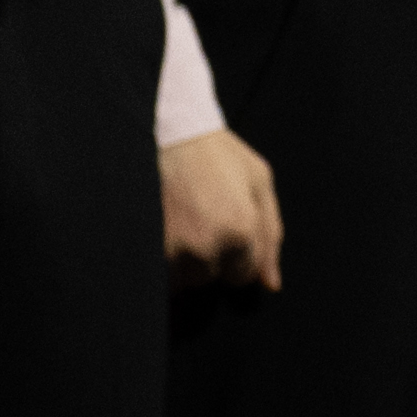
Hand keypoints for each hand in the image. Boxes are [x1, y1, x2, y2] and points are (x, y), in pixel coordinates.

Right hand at [161, 126, 289, 288]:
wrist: (168, 132)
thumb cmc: (217, 154)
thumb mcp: (259, 182)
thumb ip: (270, 236)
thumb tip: (271, 285)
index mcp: (241, 230)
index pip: (242, 276)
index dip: (237, 254)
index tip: (224, 226)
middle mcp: (207, 247)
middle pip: (210, 278)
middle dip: (209, 255)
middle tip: (200, 216)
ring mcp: (172, 251)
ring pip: (182, 279)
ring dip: (183, 259)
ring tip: (181, 220)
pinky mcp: (145, 248)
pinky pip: (157, 275)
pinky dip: (161, 258)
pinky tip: (164, 228)